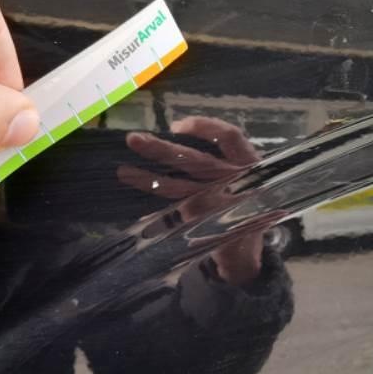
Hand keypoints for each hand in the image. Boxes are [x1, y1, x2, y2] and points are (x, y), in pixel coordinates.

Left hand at [118, 117, 265, 285]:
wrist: (249, 246)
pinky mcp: (203, 226)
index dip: (203, 127)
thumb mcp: (242, 174)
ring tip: (123, 170)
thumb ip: (215, 154)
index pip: (229, 137)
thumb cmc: (243, 198)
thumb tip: (175, 131)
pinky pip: (173, 210)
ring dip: (149, 177)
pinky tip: (136, 193)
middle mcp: (235, 183)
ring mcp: (217, 207)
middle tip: (133, 140)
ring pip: (179, 188)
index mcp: (247, 164)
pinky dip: (154, 201)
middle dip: (162, 149)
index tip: (177, 126)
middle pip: (196, 162)